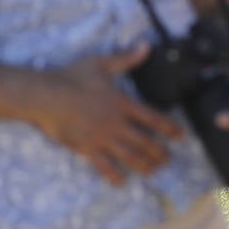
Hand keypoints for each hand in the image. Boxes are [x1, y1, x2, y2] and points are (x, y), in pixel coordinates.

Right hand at [31, 45, 184, 185]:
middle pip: (146, 142)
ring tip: (153, 171)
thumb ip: (126, 58)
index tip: (182, 136)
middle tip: (168, 160)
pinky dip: (115, 175)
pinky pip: (104, 166)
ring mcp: (102, 138)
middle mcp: (117, 124)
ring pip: (130, 156)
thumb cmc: (72, 77)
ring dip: (144, 165)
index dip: (170, 129)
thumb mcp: (101, 63)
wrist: (46, 95)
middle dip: (160, 153)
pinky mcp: (87, 148)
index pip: (154, 119)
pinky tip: (122, 182)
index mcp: (123, 104)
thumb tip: (146, 46)